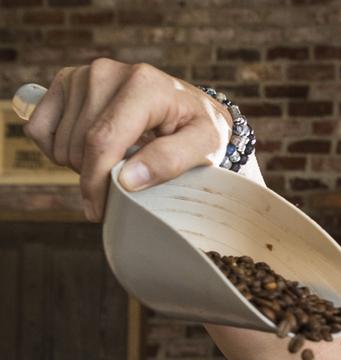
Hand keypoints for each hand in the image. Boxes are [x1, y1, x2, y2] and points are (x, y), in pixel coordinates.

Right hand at [21, 58, 232, 221]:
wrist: (189, 106)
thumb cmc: (198, 128)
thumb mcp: (205, 146)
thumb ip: (170, 161)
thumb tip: (127, 181)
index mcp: (143, 85)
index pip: (103, 140)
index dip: (96, 182)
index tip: (98, 211)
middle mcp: (107, 72)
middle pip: (79, 145)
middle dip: (95, 175)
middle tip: (126, 177)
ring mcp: (82, 74)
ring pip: (59, 142)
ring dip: (80, 164)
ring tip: (116, 159)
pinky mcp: (65, 81)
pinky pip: (40, 129)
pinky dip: (57, 148)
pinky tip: (87, 150)